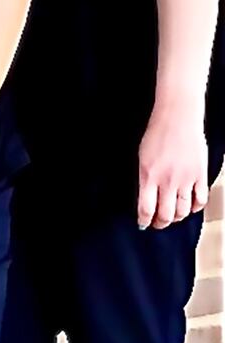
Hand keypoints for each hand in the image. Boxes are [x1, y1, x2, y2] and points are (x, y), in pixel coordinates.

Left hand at [137, 101, 209, 229]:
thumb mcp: (141, 155)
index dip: (144, 220)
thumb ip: (145, 176)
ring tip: (172, 217)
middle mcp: (167, 181)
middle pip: (165, 214)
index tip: (142, 224)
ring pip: (183, 211)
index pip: (146, 208)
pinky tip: (190, 207)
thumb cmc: (156, 133)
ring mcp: (186, 180)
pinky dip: (195, 208)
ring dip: (177, 217)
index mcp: (148, 175)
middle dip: (160, 223)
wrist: (177, 118)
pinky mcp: (200, 176)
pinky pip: (200, 201)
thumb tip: (145, 194)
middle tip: (158, 224)